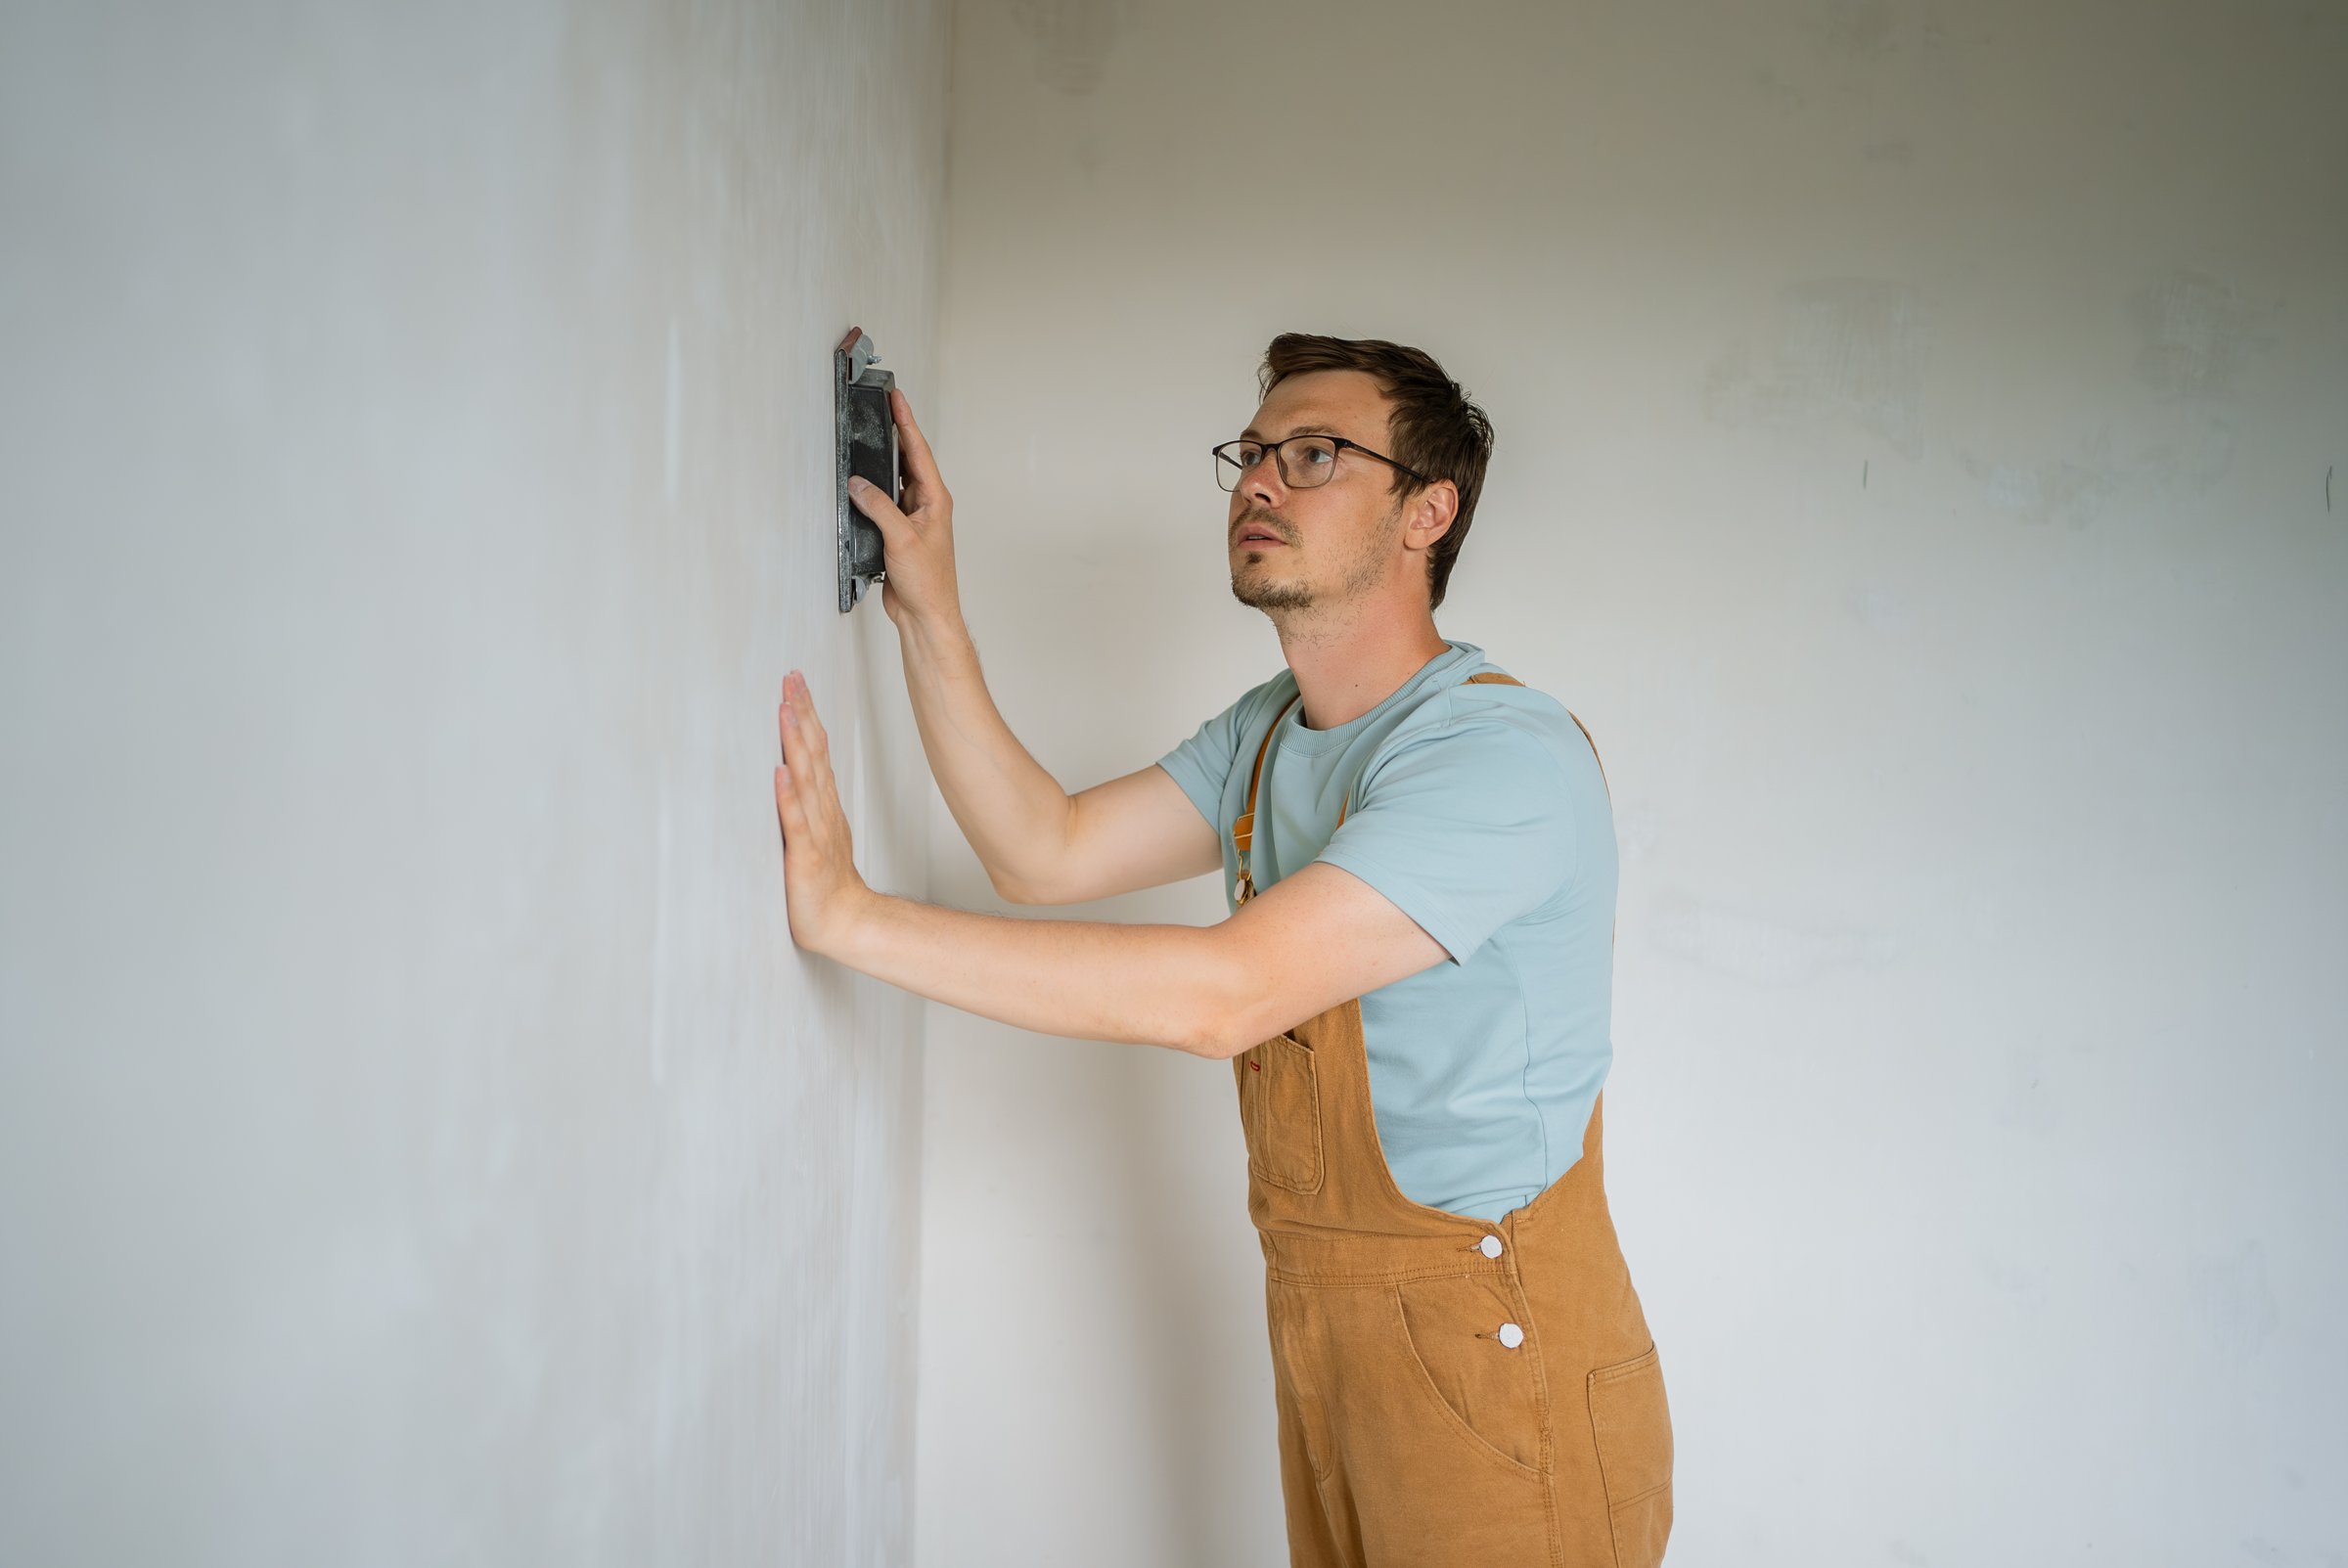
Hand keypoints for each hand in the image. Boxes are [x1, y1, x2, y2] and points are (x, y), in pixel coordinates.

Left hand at [773, 670, 870, 955]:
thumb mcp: (815, 831)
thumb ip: (804, 800)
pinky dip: (789, 799)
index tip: (796, 680)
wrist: (846, 922)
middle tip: (791, 679)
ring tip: (786, 711)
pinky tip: (781, 775)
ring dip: (796, 744)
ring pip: (806, 780)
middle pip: (813, 754)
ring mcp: (816, 832)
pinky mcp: (805, 857)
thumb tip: (789, 765)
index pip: (816, 748)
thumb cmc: (826, 882)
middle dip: (801, 714)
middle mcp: (822, 810)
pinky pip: (797, 825)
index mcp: (823, 803)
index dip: (807, 713)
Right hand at [848, 385, 961, 630]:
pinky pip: (885, 501)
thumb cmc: (928, 582)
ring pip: (896, 480)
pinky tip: (863, 483)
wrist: (925, 613)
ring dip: (885, 460)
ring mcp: (913, 518)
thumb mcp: (902, 539)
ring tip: (874, 435)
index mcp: (935, 500)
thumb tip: (860, 484)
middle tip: (886, 407)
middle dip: (897, 433)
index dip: (907, 423)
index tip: (897, 399)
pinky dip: (874, 489)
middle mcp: (926, 505)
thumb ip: (879, 508)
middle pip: (909, 460)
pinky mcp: (899, 532)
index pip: (919, 451)